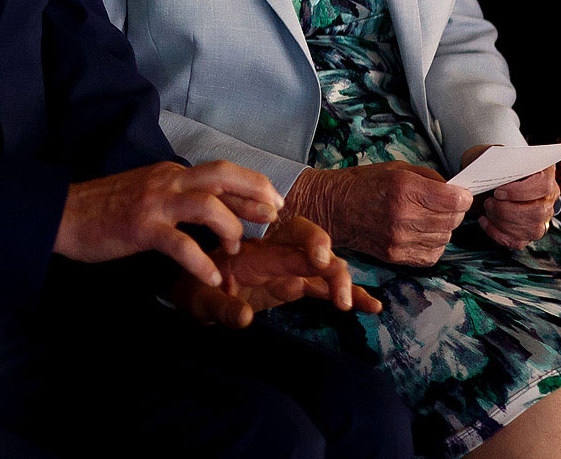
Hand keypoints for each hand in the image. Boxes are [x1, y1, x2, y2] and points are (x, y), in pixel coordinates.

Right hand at [56, 160, 283, 288]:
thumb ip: (177, 194)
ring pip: (207, 206)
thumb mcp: (147, 192)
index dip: (252, 184)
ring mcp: (153, 203)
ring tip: (234, 253)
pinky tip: (212, 278)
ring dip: (230, 230)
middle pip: (222, 176)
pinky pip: (180, 244)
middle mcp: (166, 181)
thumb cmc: (105, 208)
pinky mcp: (140, 228)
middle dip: (254, 194)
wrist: (61, 214)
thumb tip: (210, 202)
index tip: (273, 201)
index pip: (220, 171)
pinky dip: (201, 262)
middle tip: (273, 215)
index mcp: (170, 173)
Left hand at [170, 215, 383, 328]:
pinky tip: (370, 305)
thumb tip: (245, 318)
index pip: (288, 241)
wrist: (190, 292)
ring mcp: (286, 269)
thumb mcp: (200, 302)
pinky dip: (346, 293)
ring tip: (362, 304)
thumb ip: (222, 308)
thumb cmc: (193, 292)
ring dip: (343, 281)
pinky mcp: (292, 285)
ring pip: (323, 266)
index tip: (321, 263)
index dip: (310, 246)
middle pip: (311, 244)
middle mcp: (274, 256)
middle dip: (331, 261)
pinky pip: (323, 286)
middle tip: (337, 290)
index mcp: (253, 253)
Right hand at [283, 162, 470, 265]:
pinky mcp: (395, 256)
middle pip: (453, 220)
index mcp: (403, 188)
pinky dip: (433, 244)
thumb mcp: (396, 168)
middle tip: (444, 204)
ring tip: (428, 218)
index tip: (459, 194)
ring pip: (445, 238)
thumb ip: (429, 178)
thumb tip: (455, 190)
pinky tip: (420, 233)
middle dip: (454, 211)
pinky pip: (432, 254)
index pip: (455, 200)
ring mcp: (399, 239)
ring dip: (443, 228)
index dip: (462, 196)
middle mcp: (403, 215)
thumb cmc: (362, 184)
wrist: (332, 207)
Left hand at [460, 145, 559, 251]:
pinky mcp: (530, 232)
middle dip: (507, 211)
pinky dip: (498, 234)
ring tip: (487, 210)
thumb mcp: (491, 156)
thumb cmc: (490, 166)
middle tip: (488, 203)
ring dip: (502, 222)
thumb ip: (496, 160)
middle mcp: (548, 197)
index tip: (498, 192)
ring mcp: (542, 217)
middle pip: (537, 212)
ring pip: (531, 230)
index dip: (521, 192)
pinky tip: (485, 221)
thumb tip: (493, 169)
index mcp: (544, 174)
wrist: (485, 178)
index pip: (543, 186)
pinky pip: (518, 241)